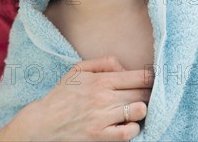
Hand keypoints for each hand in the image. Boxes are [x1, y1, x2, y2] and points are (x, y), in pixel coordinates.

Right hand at [26, 56, 152, 140]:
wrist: (44, 122)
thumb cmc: (62, 95)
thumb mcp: (78, 70)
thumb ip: (102, 62)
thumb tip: (123, 66)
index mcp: (100, 80)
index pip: (139, 76)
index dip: (151, 77)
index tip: (153, 79)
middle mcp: (104, 97)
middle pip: (143, 93)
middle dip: (150, 93)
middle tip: (148, 94)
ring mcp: (103, 118)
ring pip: (139, 110)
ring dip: (142, 109)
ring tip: (137, 108)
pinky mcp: (101, 135)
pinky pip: (129, 132)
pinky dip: (134, 128)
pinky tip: (129, 124)